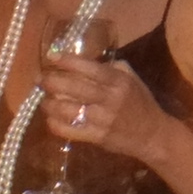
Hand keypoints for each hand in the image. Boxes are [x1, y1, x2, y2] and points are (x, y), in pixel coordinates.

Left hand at [36, 50, 161, 171]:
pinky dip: (56, 124)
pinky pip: (70, 130)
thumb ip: (111, 68)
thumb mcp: (132, 79)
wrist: (152, 135)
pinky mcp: (97, 137)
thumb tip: (86, 61)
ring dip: (50, 104)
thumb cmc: (141, 103)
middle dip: (52, 82)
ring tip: (44, 101)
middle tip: (40, 79)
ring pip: (67, 110)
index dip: (68, 61)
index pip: (90, 68)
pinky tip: (51, 119)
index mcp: (119, 82)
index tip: (51, 56)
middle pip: (74, 87)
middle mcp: (109, 99)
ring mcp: (102, 119)